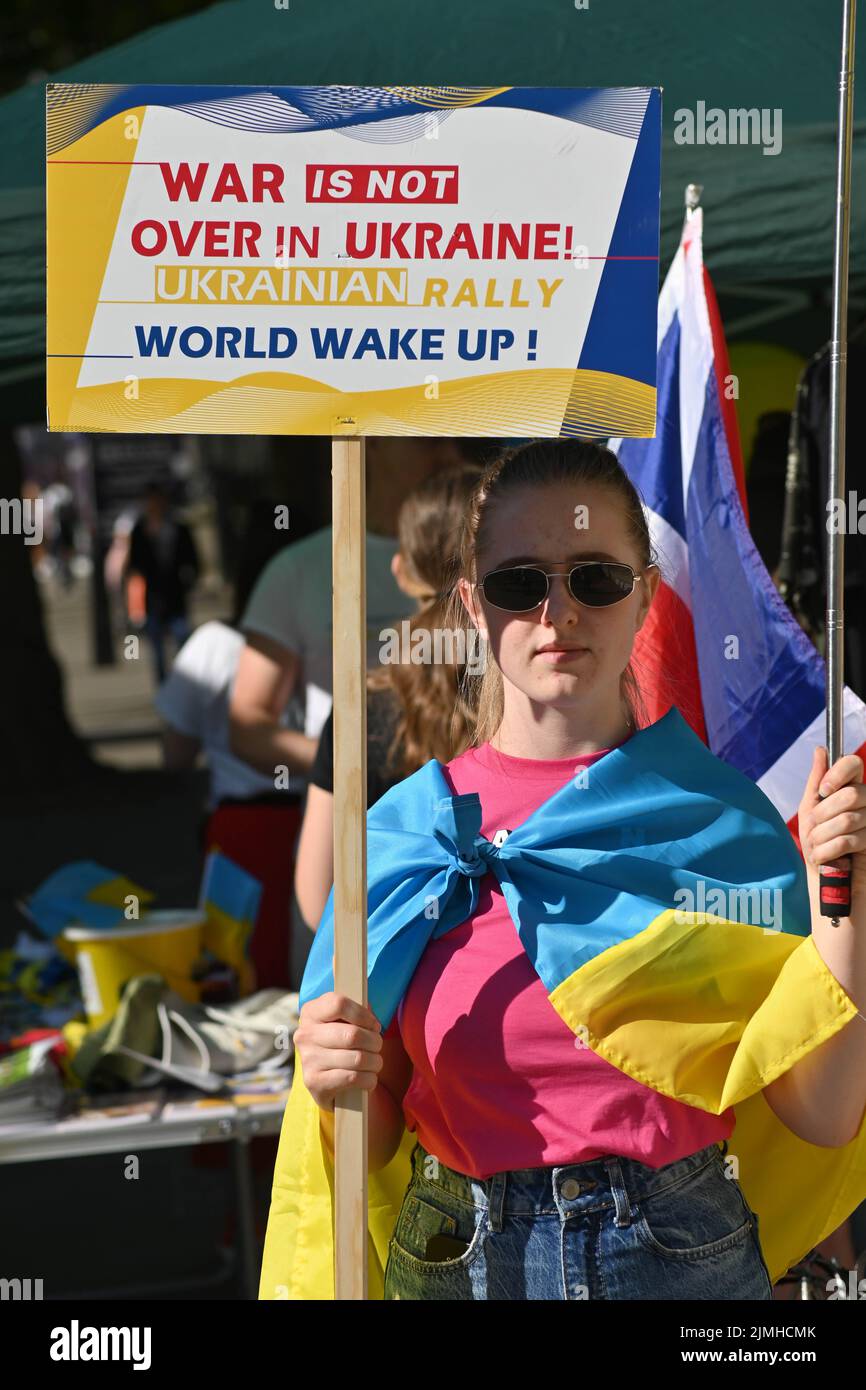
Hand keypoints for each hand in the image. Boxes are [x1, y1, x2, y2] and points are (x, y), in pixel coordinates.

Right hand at [293, 991, 382, 1110]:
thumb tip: (371, 1015)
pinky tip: (368, 1078)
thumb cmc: (341, 1044)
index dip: (363, 1015)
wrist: (326, 1082)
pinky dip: (369, 1079)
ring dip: (374, 1062)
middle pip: (352, 1034)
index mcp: (311, 1012)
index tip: (373, 1025)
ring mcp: (308, 1059)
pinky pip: (353, 1078)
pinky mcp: (314, 1082)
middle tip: (377, 1046)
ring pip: (357, 1058)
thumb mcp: (344, 1023)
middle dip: (374, 1042)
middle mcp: (305, 1034)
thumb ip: (357, 1012)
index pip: (339, 1004)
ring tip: (374, 1063)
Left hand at [798, 746, 865, 912]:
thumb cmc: (817, 842)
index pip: (854, 764)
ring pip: (846, 820)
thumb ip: (816, 781)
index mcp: (851, 789)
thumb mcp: (810, 809)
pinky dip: (827, 851)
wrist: (823, 877)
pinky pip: (848, 840)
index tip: (823, 791)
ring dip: (821, 837)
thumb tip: (820, 750)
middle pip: (850, 794)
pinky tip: (823, 858)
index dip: (837, 775)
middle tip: (813, 830)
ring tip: (816, 847)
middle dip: (822, 815)